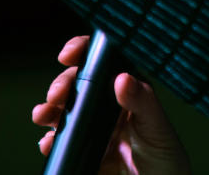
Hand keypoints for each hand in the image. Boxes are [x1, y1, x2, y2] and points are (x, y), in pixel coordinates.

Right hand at [33, 35, 190, 174]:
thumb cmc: (166, 156)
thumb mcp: (157, 127)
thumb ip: (143, 102)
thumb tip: (123, 78)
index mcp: (126, 90)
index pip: (101, 62)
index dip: (82, 52)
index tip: (69, 54)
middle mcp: (106, 106)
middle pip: (76, 84)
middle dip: (61, 84)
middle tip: (56, 95)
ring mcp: (91, 129)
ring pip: (62, 110)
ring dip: (48, 110)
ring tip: (43, 115)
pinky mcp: (82, 151)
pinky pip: (59, 142)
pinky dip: (49, 141)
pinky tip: (48, 142)